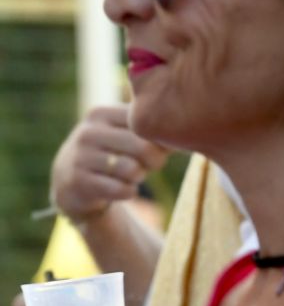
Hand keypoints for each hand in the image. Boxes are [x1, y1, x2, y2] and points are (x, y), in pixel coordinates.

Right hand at [50, 106, 167, 223]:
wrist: (70, 181)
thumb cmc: (112, 152)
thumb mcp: (124, 133)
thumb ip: (151, 128)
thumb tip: (191, 132)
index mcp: (101, 113)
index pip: (146, 123)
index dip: (163, 139)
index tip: (163, 146)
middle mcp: (87, 133)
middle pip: (144, 148)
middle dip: (155, 160)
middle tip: (151, 164)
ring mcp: (79, 158)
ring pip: (132, 170)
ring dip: (139, 176)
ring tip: (132, 174)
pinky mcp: (79, 183)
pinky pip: (122, 190)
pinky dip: (129, 192)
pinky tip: (122, 188)